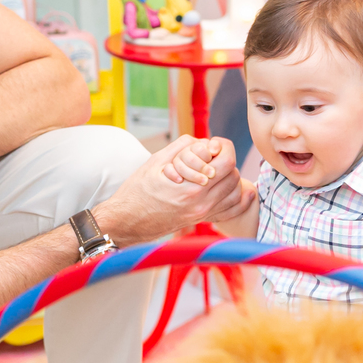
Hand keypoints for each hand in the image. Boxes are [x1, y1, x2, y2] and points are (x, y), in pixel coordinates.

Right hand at [96, 135, 253, 244]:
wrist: (126, 221)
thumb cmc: (137, 191)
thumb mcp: (156, 161)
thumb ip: (183, 147)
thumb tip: (204, 141)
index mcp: (192, 188)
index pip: (227, 162)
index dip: (224, 147)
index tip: (213, 144)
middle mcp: (202, 204)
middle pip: (234, 176)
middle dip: (225, 160)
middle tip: (211, 155)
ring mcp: (203, 215)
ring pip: (236, 192)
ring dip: (229, 177)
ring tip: (214, 170)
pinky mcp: (201, 220)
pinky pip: (231, 210)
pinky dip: (235, 197)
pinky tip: (228, 187)